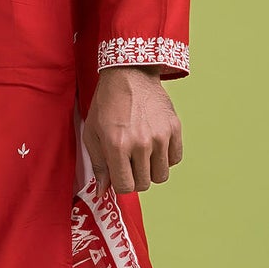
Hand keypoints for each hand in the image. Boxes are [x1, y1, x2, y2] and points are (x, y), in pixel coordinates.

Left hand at [82, 66, 182, 194]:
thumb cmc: (107, 104)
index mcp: (117, 146)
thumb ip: (99, 165)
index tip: (119, 173)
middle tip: (129, 162)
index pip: (125, 187)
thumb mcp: (93, 134)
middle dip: (134, 178)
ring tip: (142, 154)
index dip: (120, 183)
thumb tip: (102, 192)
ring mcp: (160, 136)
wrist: (129, 75)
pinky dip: (166, 158)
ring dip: (151, 170)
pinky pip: (175, 159)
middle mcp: (141, 143)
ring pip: (161, 175)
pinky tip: (155, 146)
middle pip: (144, 184)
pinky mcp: (174, 128)